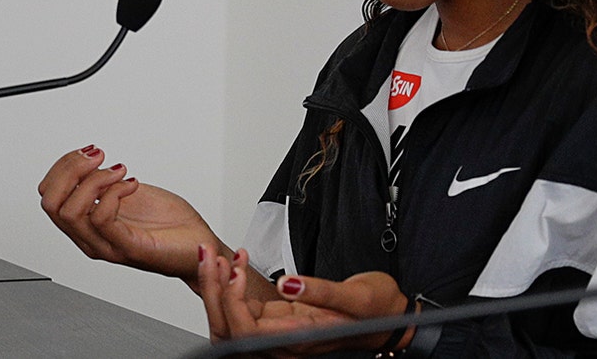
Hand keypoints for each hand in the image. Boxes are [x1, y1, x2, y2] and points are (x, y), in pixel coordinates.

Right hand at [37, 145, 218, 280]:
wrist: (199, 247)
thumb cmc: (170, 224)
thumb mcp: (130, 192)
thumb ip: (107, 182)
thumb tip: (92, 160)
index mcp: (87, 223)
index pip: (49, 195)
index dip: (63, 166)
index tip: (89, 151)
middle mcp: (90, 237)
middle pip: (50, 203)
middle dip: (70, 169)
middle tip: (98, 156)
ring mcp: (107, 245)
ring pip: (70, 212)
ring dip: (93, 180)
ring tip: (120, 170)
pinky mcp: (128, 248)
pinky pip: (101, 219)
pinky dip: (114, 193)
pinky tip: (132, 184)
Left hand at [198, 247, 411, 355]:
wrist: (389, 316)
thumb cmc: (377, 309)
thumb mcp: (355, 294)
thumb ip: (320, 291)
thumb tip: (287, 284)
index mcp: (299, 338)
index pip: (247, 330)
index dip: (233, 301)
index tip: (235, 268)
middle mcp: (283, 341)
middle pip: (229, 328)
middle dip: (212, 291)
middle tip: (208, 254)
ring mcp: (278, 331)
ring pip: (231, 320)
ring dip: (217, 289)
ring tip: (213, 255)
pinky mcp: (278, 318)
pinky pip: (243, 309)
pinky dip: (231, 285)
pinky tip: (235, 261)